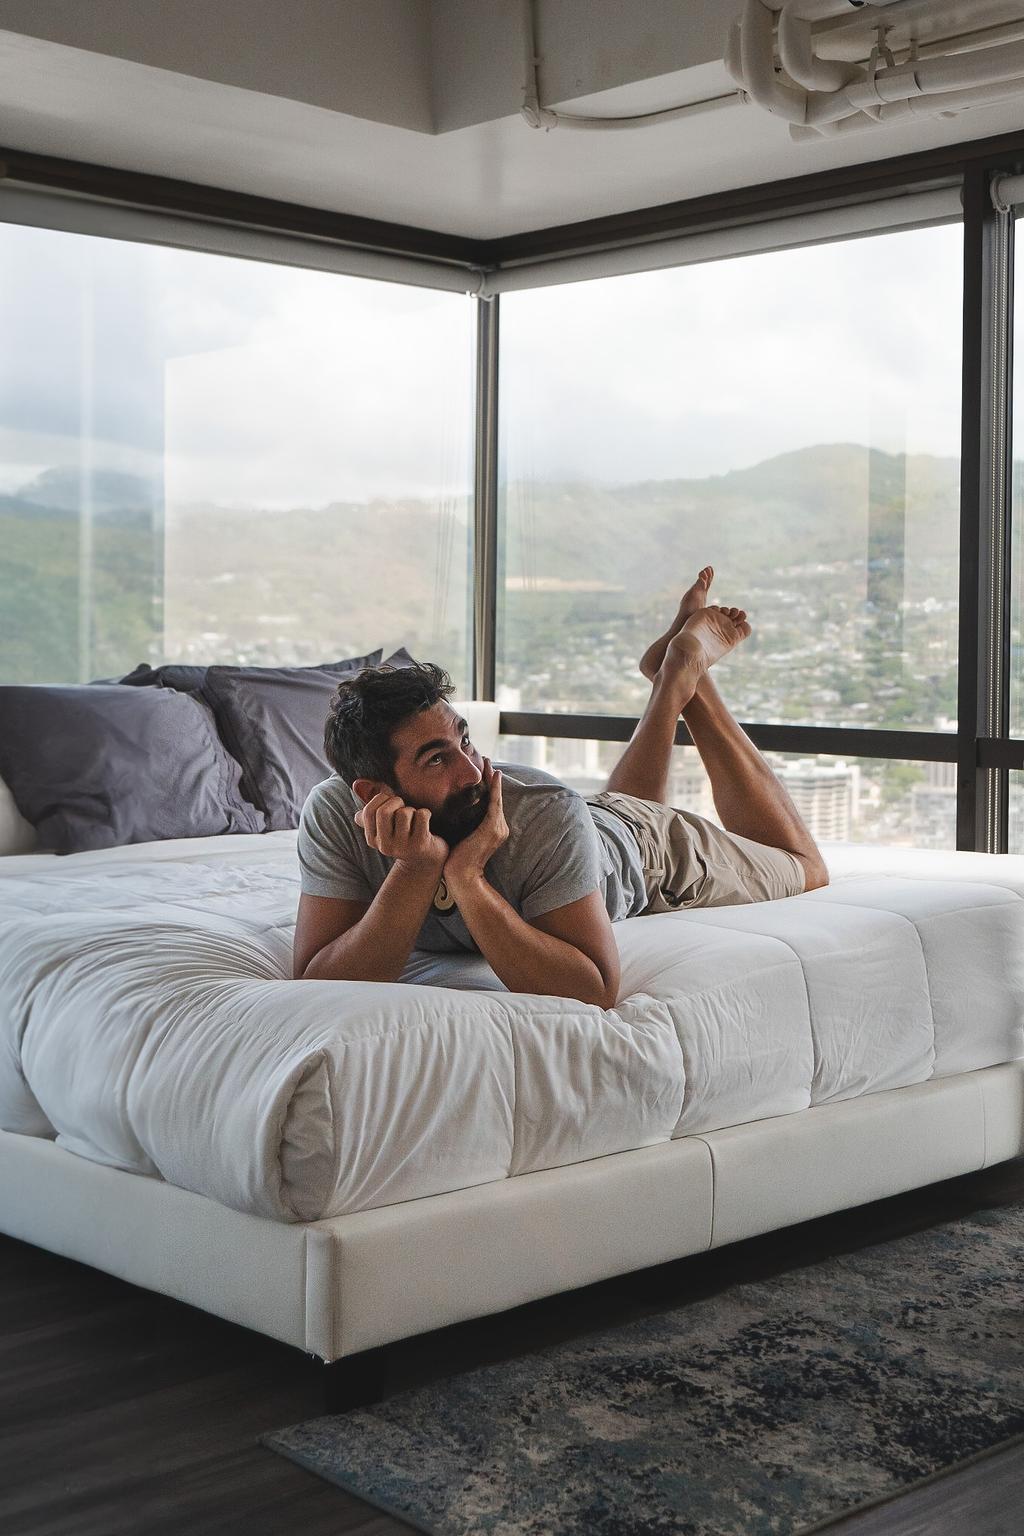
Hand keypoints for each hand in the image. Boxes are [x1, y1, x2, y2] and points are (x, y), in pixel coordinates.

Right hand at [355, 791, 447, 872]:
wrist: (425, 860)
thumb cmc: (403, 834)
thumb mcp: (384, 824)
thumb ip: (371, 807)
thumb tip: (356, 784)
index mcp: (372, 839)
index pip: (368, 811)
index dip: (381, 799)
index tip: (390, 802)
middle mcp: (384, 846)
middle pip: (383, 812)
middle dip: (396, 802)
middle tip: (403, 807)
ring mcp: (403, 847)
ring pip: (404, 813)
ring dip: (412, 810)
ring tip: (414, 819)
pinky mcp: (421, 845)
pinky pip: (421, 816)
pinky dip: (425, 813)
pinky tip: (425, 822)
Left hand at [444, 760, 508, 888]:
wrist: (461, 876)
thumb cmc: (457, 860)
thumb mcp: (461, 838)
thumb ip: (464, 825)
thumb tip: (454, 814)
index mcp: (493, 830)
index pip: (492, 804)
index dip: (490, 787)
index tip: (486, 773)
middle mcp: (500, 828)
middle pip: (497, 798)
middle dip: (492, 779)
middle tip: (489, 761)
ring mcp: (498, 828)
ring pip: (496, 798)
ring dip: (493, 779)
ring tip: (490, 764)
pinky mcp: (492, 828)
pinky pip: (494, 803)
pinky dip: (495, 789)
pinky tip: (494, 776)